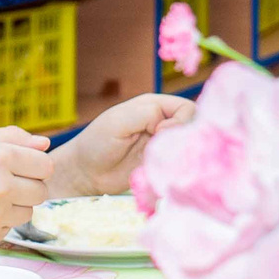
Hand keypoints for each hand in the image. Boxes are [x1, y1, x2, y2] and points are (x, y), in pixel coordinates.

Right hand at [0, 128, 53, 245]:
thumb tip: (45, 144)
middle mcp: (0, 186)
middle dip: (26, 188)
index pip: (45, 166)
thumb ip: (11, 138)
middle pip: (42, 191)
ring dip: (13, 207)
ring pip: (28, 213)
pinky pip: (8, 229)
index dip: (32, 167)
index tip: (15, 169)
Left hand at [54, 93, 193, 197]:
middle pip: (194, 128)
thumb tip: (169, 124)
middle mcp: (162, 123)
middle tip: (159, 147)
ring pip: (189, 148)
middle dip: (181, 138)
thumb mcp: (118, 121)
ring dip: (177, 155)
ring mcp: (163, 145)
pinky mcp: (161, 164)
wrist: (84, 173)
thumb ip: (147, 114)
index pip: (187, 108)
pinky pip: (180, 165)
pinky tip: (156, 170)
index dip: (180, 121)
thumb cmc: (95, 143)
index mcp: (154, 106)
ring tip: (156, 160)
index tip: (159, 132)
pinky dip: (172, 168)